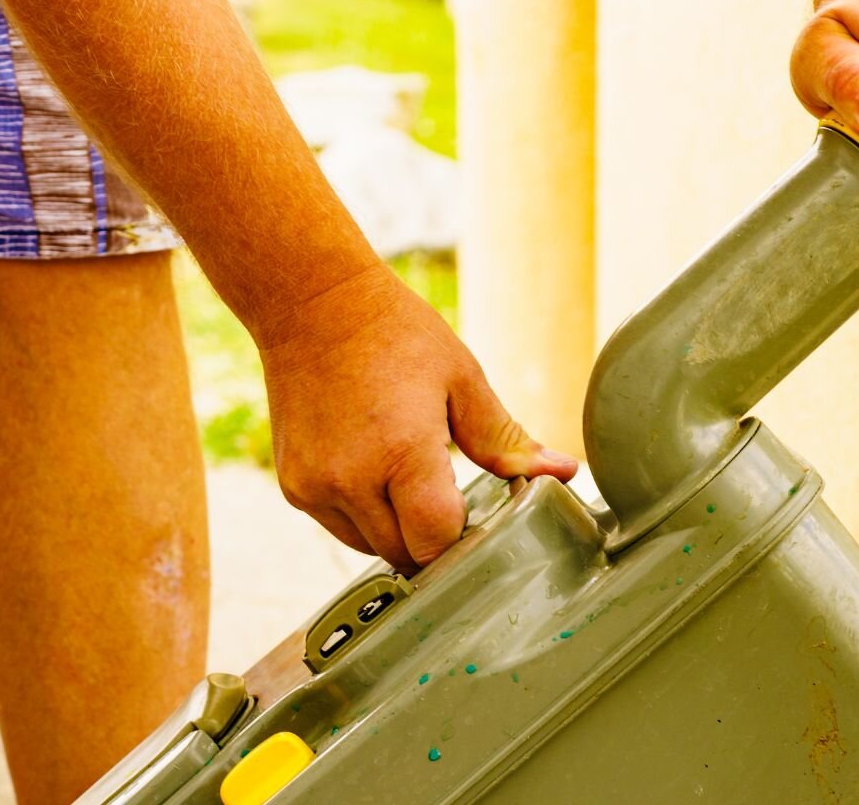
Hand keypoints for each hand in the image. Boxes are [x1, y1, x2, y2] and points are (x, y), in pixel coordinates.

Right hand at [258, 263, 577, 571]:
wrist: (312, 304)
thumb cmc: (396, 334)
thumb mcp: (462, 379)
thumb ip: (507, 441)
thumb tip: (565, 473)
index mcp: (402, 452)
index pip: (437, 541)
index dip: (464, 538)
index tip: (479, 517)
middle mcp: (351, 479)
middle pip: (407, 554)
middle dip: (434, 538)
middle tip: (450, 496)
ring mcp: (315, 488)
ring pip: (372, 548)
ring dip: (398, 531)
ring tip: (409, 477)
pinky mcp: (293, 488)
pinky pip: (342, 528)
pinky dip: (365, 516)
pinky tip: (375, 471)